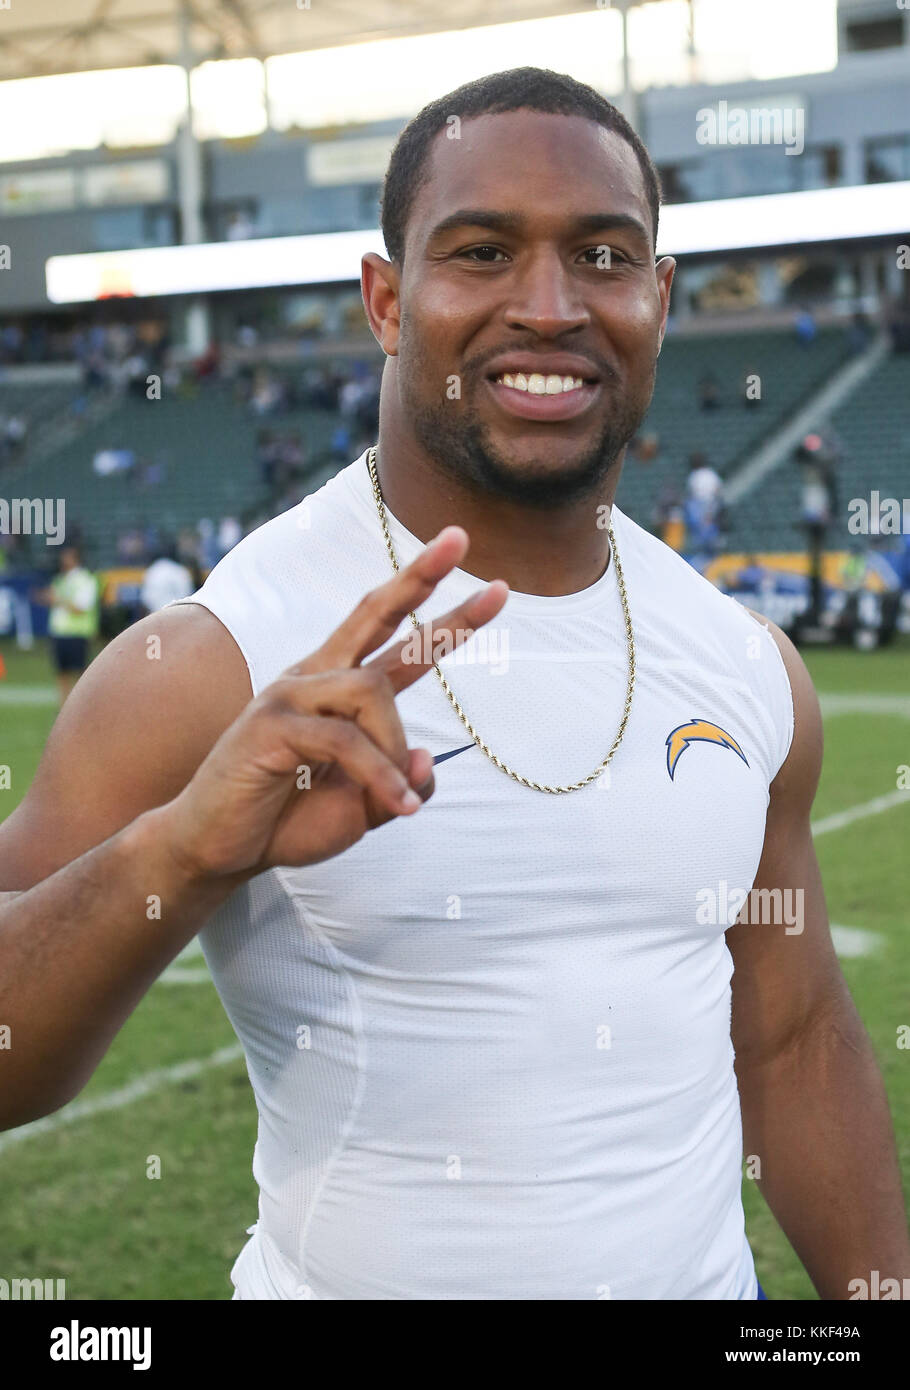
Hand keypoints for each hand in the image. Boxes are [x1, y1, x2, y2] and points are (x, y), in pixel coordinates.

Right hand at [160, 527, 506, 880]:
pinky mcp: (271, 722)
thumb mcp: (363, 809)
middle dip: (420, 577)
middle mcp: (314, 677)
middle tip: (459, 538)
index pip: (393, 638)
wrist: (219, 849)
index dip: (440, 610)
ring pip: (372, 692)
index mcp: (336, 688)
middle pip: (375, 613)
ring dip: (394, 749)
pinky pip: (345, 740)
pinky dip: (379, 775)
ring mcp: (290, 694)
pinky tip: (394, 807)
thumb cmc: (286, 820)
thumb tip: (427, 758)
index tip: (495, 588)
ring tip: (395, 801)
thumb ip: (400, 784)